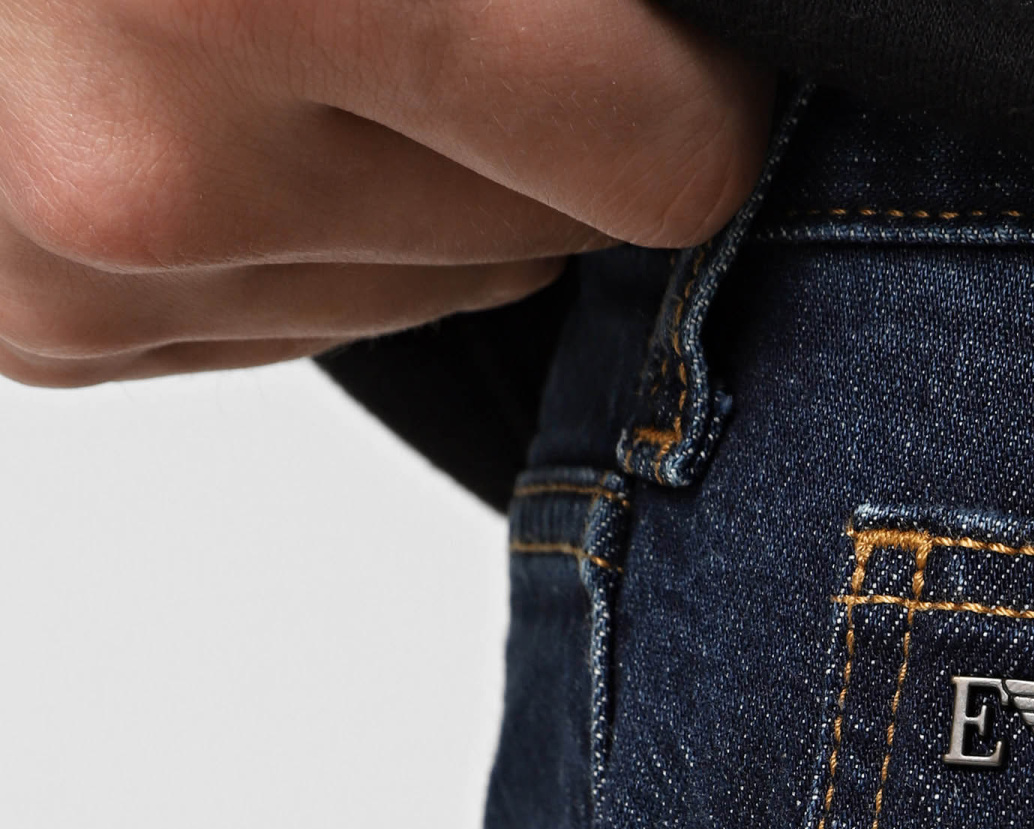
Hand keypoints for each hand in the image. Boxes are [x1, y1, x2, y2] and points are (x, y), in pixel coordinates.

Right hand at [0, 0, 771, 385]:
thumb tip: (697, 18)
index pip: (654, 160)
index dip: (676, 61)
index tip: (650, 11)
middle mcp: (139, 172)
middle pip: (533, 233)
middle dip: (532, 91)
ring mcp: (58, 268)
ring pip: (405, 285)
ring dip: (406, 150)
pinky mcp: (23, 324)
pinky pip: (270, 310)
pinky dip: (286, 199)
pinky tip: (206, 60)